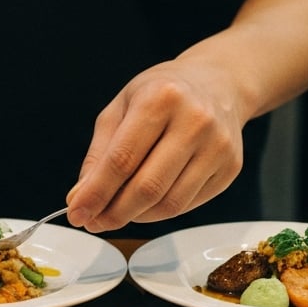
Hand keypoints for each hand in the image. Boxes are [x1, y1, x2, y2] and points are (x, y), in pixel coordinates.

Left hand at [66, 59, 244, 231]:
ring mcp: (218, 146)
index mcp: (161, 98)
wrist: (217, 85)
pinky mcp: (230, 167)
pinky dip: (160, 212)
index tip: (77, 214)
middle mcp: (195, 121)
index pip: (122, 159)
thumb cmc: (161, 95)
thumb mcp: (121, 108)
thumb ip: (98, 154)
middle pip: (148, 187)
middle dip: (114, 213)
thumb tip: (80, 198)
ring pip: (170, 203)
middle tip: (94, 221)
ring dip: (136, 217)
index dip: (96, 193)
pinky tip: (146, 204)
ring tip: (117, 213)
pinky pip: (188, 204)